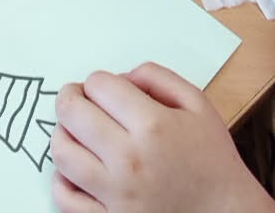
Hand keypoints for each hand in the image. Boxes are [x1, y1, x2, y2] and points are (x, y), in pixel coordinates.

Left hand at [51, 65, 269, 212]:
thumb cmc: (213, 162)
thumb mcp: (198, 105)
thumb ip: (158, 78)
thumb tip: (121, 76)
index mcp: (153, 126)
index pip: (98, 85)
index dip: (98, 81)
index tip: (104, 89)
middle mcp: (130, 160)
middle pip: (72, 113)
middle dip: (71, 98)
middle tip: (77, 99)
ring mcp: (117, 195)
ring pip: (62, 153)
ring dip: (62, 134)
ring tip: (74, 132)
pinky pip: (65, 198)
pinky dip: (62, 180)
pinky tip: (76, 170)